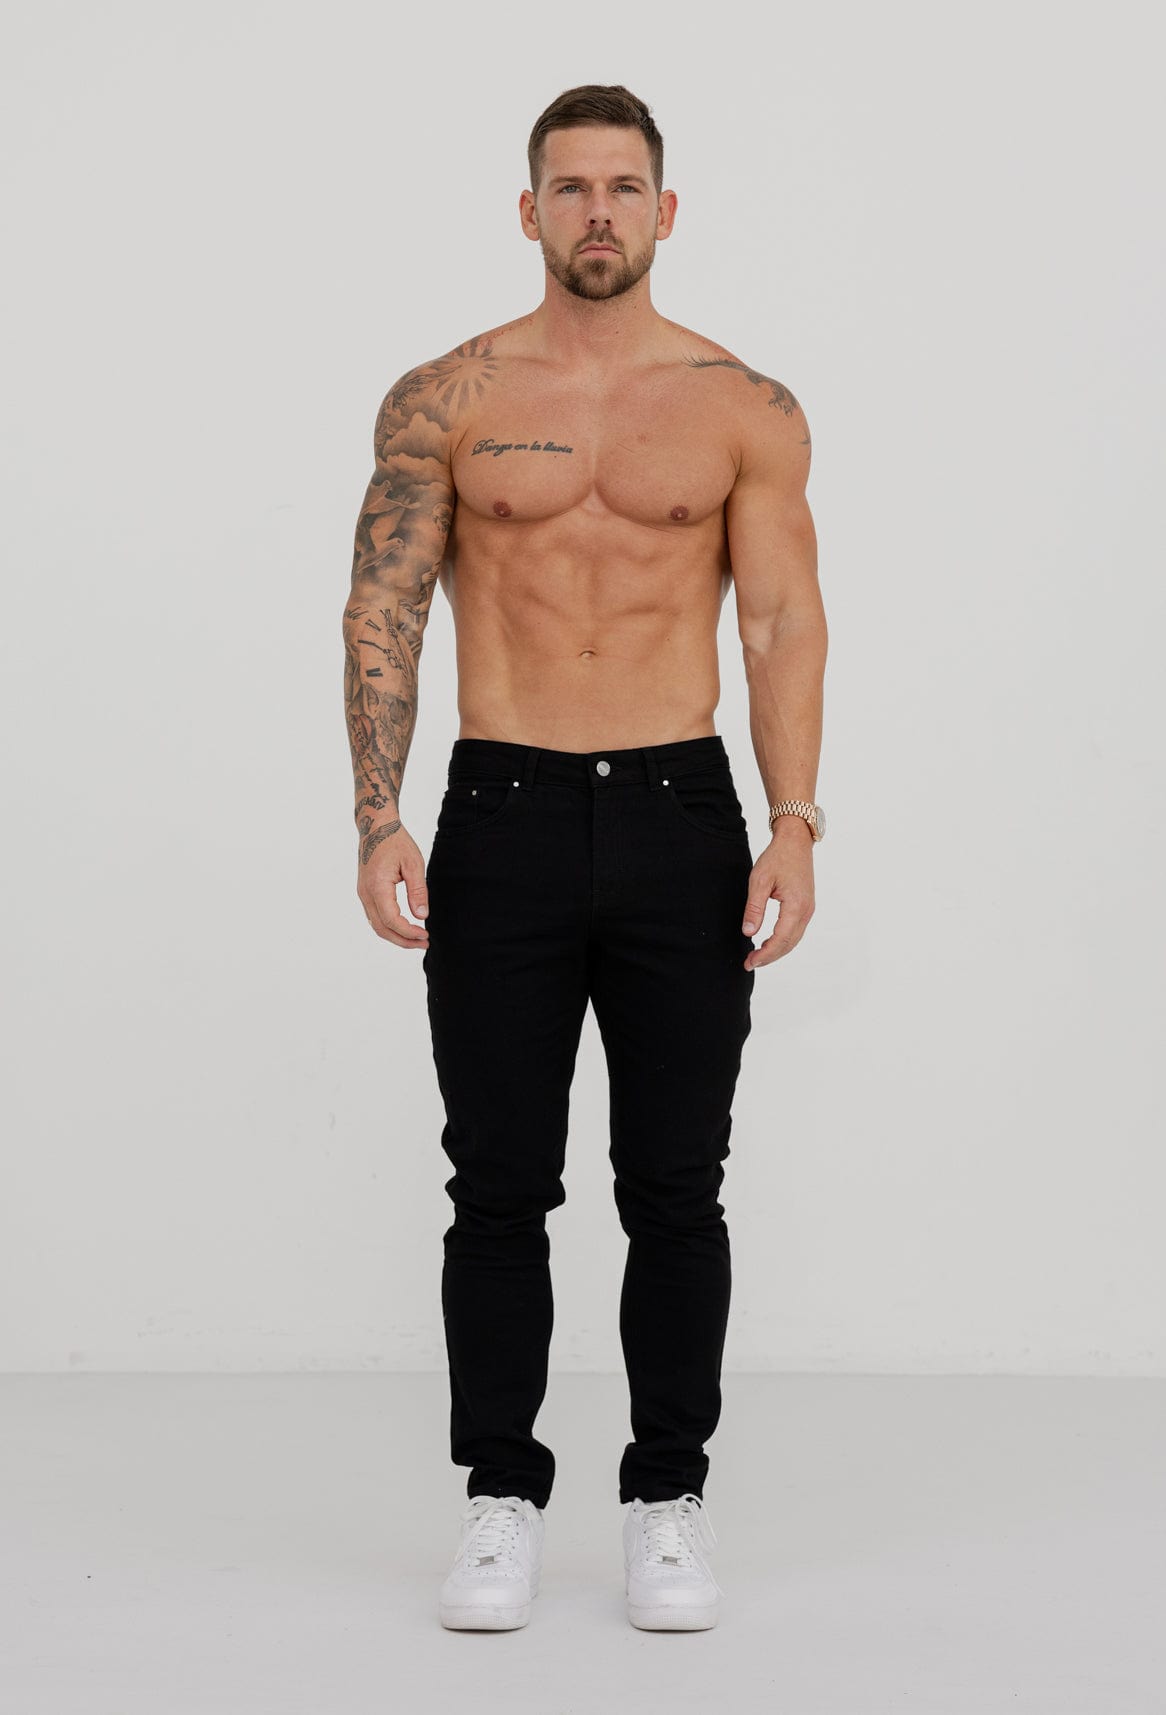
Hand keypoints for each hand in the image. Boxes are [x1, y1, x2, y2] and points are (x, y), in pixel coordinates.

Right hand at [356, 822, 429, 948]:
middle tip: (424, 943)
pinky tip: (405, 927)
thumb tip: (421, 916)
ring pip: (376, 925)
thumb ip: (417, 891)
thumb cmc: (396, 841)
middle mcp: (365, 893)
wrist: (376, 827)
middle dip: (403, 940)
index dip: (409, 932)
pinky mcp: (365, 892)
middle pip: (381, 929)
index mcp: (377, 886)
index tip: (426, 935)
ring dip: (396, 936)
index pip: (391, 920)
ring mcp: (362, 893)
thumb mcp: (413, 864)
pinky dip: (389, 927)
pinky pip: (374, 916)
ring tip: (417, 938)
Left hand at [741, 822, 814, 969]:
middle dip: (769, 957)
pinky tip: (769, 943)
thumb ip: (754, 908)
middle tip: (750, 963)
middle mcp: (806, 910)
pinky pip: (795, 931)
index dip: (765, 954)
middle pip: (789, 944)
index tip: (750, 962)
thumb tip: (748, 932)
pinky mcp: (806, 906)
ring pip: (793, 939)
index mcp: (796, 905)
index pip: (780, 939)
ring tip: (757, 956)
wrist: (795, 841)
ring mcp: (808, 909)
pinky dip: (783, 941)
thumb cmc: (777, 857)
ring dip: (776, 951)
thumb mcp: (759, 880)